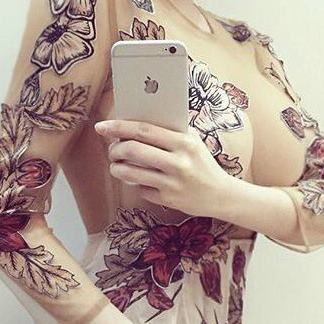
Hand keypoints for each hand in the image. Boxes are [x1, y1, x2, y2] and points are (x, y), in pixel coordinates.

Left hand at [94, 119, 234, 217]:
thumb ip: (170, 133)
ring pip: (131, 173)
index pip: (144, 130)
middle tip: (112, 150)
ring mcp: (172, 183)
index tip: (102, 126)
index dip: (119, 127)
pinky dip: (136, 184)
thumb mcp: (194, 143)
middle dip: (115, 149)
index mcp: (184, 143)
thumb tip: (136, 124)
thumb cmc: (203, 165)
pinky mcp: (168, 200)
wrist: (221, 195)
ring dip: (117, 168)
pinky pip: (141, 189)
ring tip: (117, 165)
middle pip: (133, 150)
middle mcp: (178, 162)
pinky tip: (140, 180)